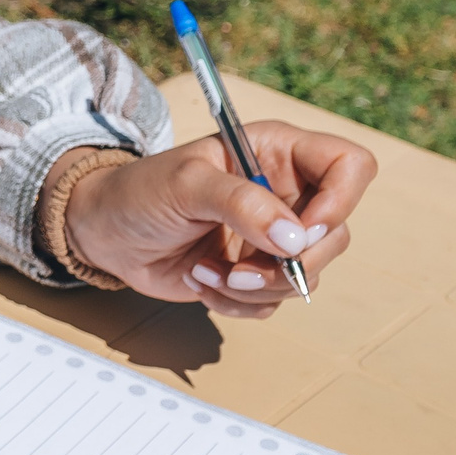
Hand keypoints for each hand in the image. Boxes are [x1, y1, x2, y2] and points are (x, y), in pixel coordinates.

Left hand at [59, 123, 376, 317]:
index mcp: (278, 152)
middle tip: (241, 268)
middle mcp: (285, 193)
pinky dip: (238, 302)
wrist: (105, 232)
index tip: (300, 231)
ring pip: (306, 275)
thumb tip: (294, 238)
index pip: (350, 166)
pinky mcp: (254, 271)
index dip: (340, 201)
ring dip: (256, 287)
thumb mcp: (185, 184)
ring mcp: (271, 236)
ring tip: (209, 271)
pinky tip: (202, 279)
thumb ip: (241, 204)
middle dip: (289, 263)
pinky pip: (273, 301)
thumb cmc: (140, 191)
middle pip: (335, 233)